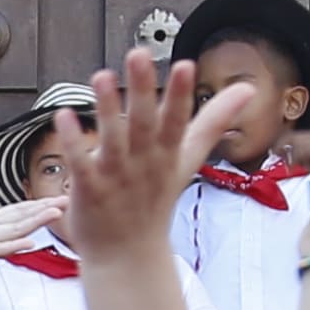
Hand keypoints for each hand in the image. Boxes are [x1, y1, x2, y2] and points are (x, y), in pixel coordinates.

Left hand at [58, 50, 277, 266]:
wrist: (129, 256)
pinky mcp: (89, 190)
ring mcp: (116, 177)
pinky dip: (74, 142)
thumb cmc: (155, 199)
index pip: (177, 121)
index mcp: (167, 153)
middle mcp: (144, 163)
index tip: (185, 64)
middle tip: (139, 54)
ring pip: (113, 139)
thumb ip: (212, 121)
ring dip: (107, 108)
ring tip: (101, 75)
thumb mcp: (187, 159)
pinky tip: (63, 116)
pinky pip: (80, 164)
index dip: (180, 94)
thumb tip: (246, 88)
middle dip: (144, 90)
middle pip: (145, 123)